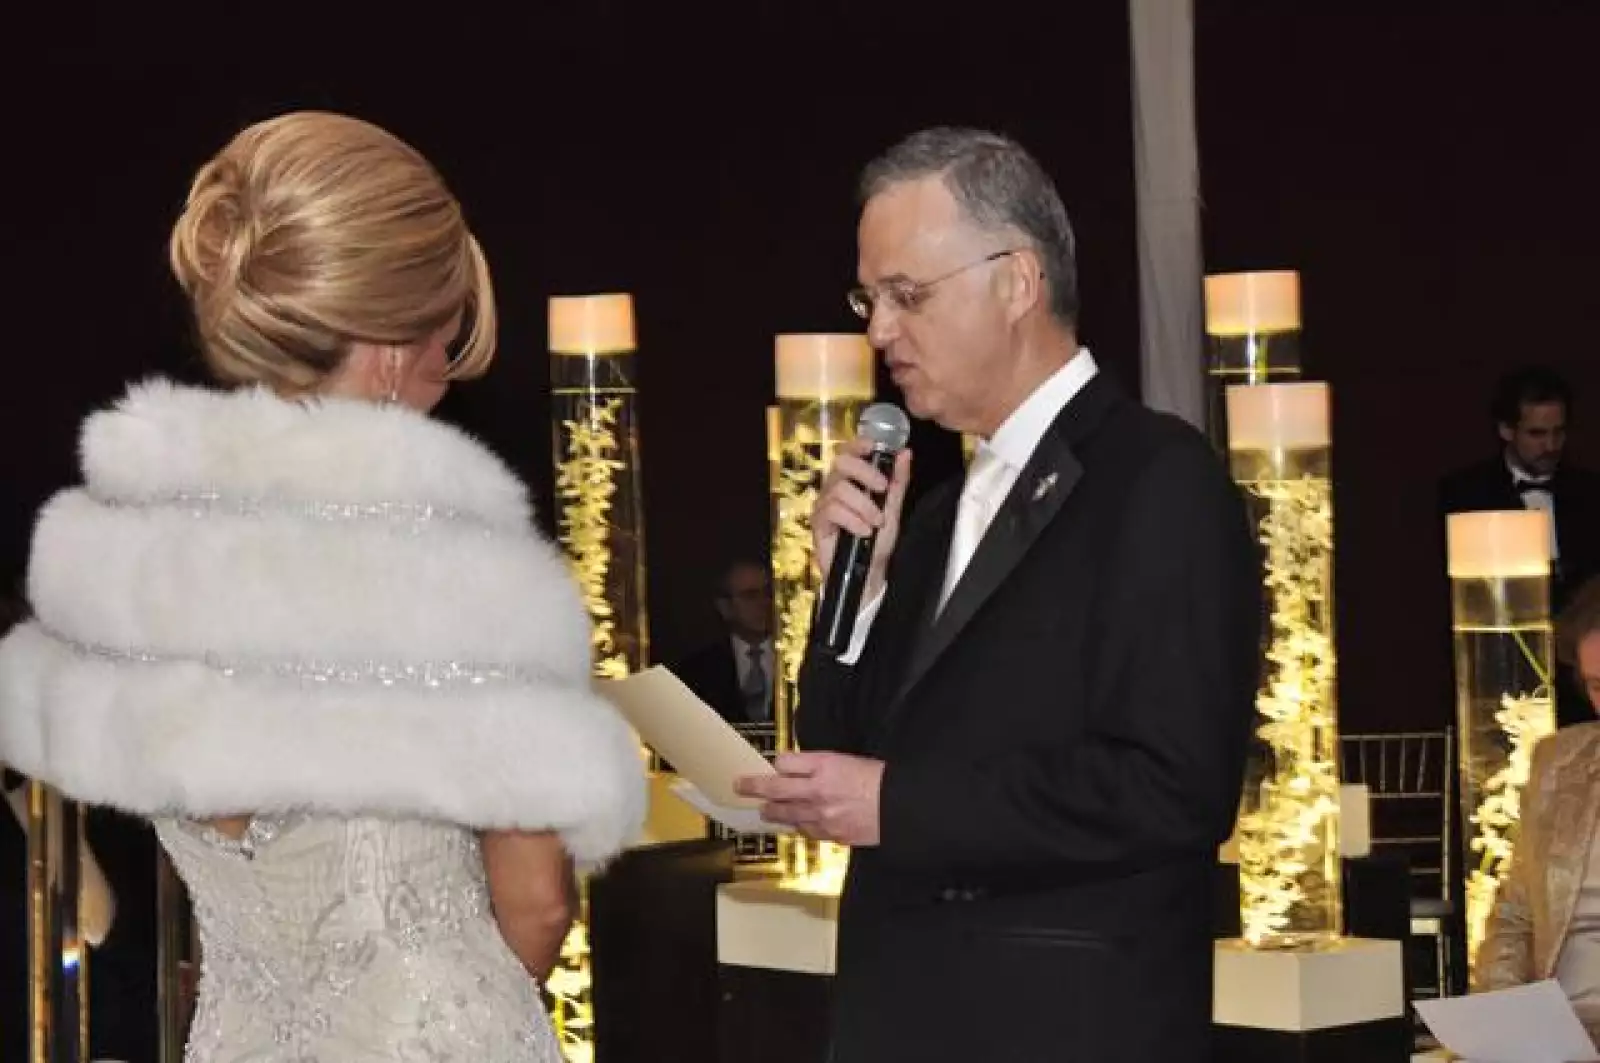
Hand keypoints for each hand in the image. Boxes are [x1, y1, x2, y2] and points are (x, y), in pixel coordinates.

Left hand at [735, 751, 884, 845]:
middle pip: (775, 789)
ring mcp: (821, 815)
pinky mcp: (830, 834)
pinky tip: (796, 824)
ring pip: (785, 815)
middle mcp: (817, 790)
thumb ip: (822, 766)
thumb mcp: (850, 760)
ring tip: (764, 811)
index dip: (778, 764)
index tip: (773, 766)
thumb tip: (800, 770)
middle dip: (754, 787)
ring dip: (771, 812)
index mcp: (824, 765)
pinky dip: (798, 826)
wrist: (902, 809)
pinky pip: (805, 831)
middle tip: (740, 786)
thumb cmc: (881, 781)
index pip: (785, 762)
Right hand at [812, 442, 911, 594]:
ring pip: (840, 489)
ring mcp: (824, 505)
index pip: (848, 453)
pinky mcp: (818, 523)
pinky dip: (853, 519)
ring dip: (864, 505)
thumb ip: (897, 482)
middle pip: (841, 463)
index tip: (873, 446)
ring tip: (876, 522)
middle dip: (865, 473)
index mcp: (852, 481)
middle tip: (882, 489)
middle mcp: (834, 489)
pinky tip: (863, 531)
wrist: (869, 574)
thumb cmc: (877, 542)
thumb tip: (905, 453)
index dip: (858, 445)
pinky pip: (832, 510)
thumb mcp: (893, 509)